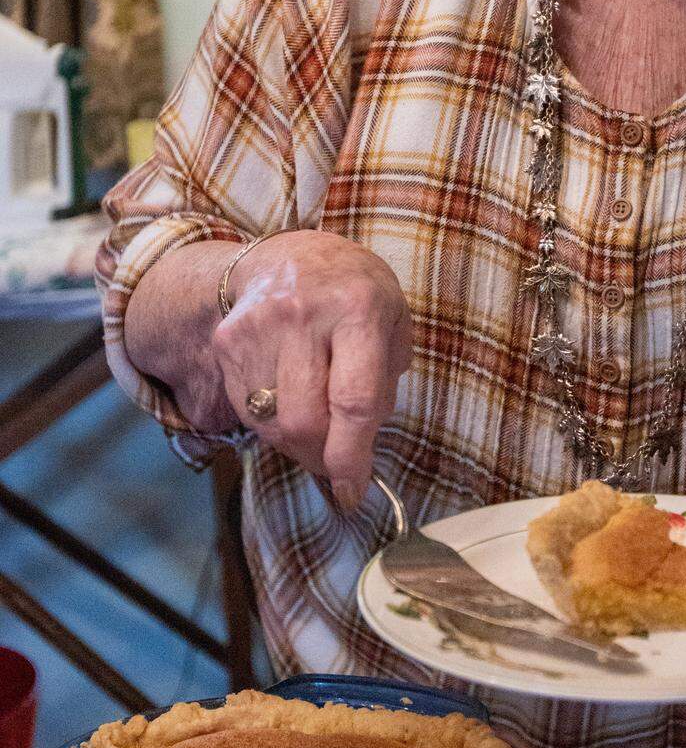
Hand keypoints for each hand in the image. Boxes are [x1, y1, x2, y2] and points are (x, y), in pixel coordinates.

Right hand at [212, 230, 411, 510]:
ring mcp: (259, 327)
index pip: (353, 401)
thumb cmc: (354, 293)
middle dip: (322, 456)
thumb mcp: (394, 319)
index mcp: (358, 309)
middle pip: (305, 420)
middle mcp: (304, 315)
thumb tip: (365, 442)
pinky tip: (290, 403)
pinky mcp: (228, 341)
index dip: (352, 456)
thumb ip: (386, 379)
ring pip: (272, 422)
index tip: (353, 490)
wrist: (291, 257)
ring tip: (317, 425)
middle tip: (336, 462)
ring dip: (296, 443)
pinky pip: (247, 409)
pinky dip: (272, 423)